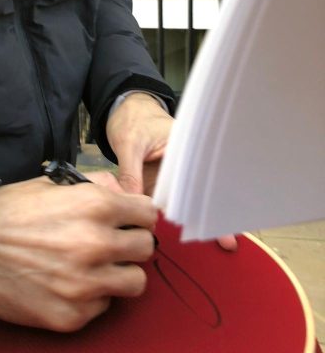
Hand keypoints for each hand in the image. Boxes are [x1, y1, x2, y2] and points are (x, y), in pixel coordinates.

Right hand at [0, 175, 156, 331]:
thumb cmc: (7, 210)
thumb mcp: (52, 184)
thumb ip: (94, 186)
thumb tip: (123, 193)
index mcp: (94, 206)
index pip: (148, 214)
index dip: (138, 215)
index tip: (130, 220)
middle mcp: (96, 244)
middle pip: (146, 248)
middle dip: (132, 243)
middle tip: (113, 243)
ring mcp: (85, 284)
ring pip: (135, 282)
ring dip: (120, 273)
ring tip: (96, 267)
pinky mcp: (71, 316)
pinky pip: (103, 307)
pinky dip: (92, 297)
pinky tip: (68, 284)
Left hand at [105, 93, 237, 250]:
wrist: (124, 110)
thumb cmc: (132, 118)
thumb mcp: (129, 143)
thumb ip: (130, 172)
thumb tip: (133, 202)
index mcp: (183, 146)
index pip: (198, 173)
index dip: (209, 196)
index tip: (216, 217)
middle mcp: (183, 163)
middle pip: (199, 189)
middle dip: (212, 214)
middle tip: (228, 240)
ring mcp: (172, 175)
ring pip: (186, 199)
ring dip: (197, 219)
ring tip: (219, 243)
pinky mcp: (159, 184)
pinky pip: (168, 202)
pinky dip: (173, 216)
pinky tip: (184, 233)